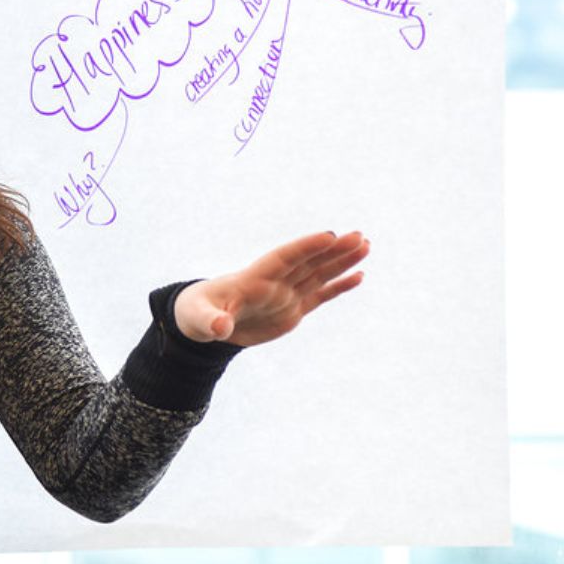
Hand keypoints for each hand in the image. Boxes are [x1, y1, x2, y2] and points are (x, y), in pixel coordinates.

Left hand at [173, 231, 368, 346]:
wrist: (205, 320)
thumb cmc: (198, 314)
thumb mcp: (200, 320)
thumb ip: (211, 322)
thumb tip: (220, 328)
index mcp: (253, 279)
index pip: (283, 259)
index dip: (305, 247)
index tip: (329, 235)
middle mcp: (274, 283)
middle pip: (307, 262)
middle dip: (332, 250)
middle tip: (359, 236)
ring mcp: (285, 295)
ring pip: (318, 274)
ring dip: (341, 260)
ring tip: (365, 244)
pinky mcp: (292, 310)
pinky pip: (319, 295)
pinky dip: (338, 286)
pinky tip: (359, 274)